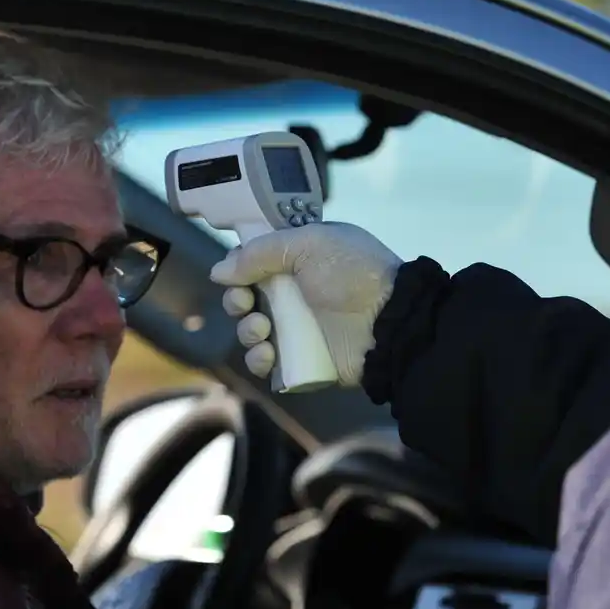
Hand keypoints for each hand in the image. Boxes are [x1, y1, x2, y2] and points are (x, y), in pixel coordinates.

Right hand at [208, 222, 401, 386]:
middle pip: (246, 300)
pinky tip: (268, 354)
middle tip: (246, 303)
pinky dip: (259, 360)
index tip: (235, 274)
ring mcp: (298, 330)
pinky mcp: (302, 362)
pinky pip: (267, 365)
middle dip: (236, 302)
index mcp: (298, 261)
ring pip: (252, 333)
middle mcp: (295, 295)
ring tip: (262, 330)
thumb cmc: (352, 273)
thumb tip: (219, 270)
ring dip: (246, 331)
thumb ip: (260, 252)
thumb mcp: (309, 243)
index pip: (254, 265)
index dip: (238, 269)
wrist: (390, 320)